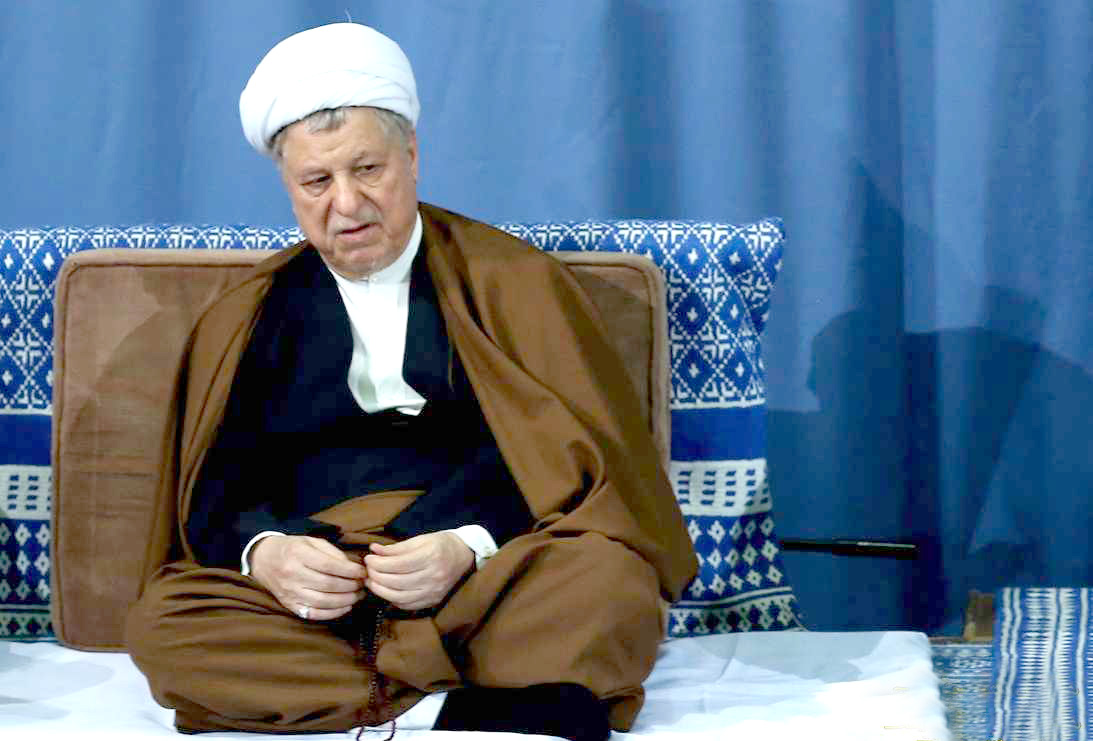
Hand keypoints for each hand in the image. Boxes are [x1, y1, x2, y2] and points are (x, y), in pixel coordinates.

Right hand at [249, 535, 366, 620]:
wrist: (263, 560)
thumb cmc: (292, 548)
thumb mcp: (311, 541)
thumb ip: (332, 553)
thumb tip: (353, 567)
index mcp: (298, 554)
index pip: (329, 565)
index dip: (350, 570)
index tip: (363, 572)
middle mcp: (292, 575)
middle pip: (328, 585)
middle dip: (351, 586)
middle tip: (363, 584)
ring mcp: (290, 593)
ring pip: (323, 601)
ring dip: (346, 601)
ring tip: (358, 596)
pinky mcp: (289, 605)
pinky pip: (314, 614)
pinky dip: (333, 613)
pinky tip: (345, 607)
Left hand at [364, 532, 474, 610]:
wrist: (464, 556)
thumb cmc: (441, 544)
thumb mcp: (421, 539)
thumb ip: (396, 547)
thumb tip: (374, 550)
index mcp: (431, 556)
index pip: (398, 564)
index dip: (379, 562)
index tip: (368, 558)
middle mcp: (433, 576)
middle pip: (397, 581)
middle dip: (376, 576)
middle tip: (367, 570)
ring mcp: (434, 591)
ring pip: (399, 597)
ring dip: (380, 591)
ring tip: (371, 582)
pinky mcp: (432, 601)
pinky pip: (407, 605)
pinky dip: (392, 599)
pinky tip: (386, 591)